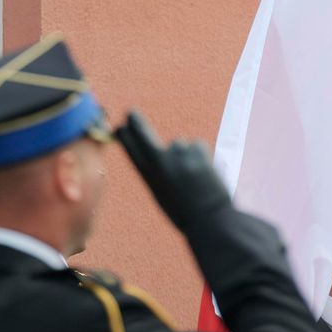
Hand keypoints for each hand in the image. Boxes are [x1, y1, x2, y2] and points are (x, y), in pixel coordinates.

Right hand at [115, 110, 231, 230]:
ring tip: (194, 179)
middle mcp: (159, 160)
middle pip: (143, 133)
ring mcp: (178, 152)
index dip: (125, 137)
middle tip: (131, 113)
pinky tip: (205, 174)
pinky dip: (201, 157)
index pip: (131, 149)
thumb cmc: (186, 211)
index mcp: (148, 176)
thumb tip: (170, 148)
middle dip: (136, 123)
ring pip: (180, 146)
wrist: (210, 219)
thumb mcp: (164, 194)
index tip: (120, 128)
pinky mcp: (196, 148)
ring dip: (186, 157)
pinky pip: (197, 147)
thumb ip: (160, 171)